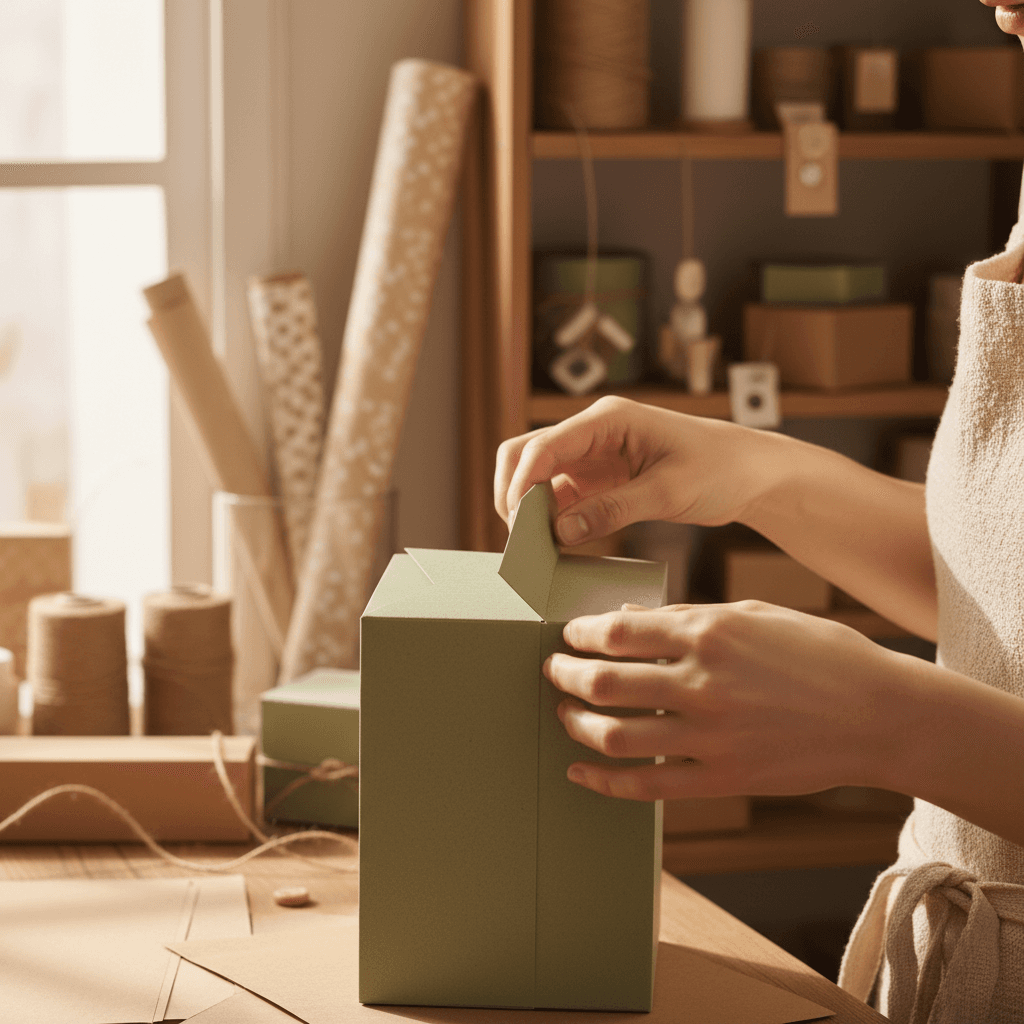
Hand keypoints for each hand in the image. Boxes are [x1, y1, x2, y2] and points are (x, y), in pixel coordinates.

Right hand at [494, 396, 772, 545]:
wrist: (750, 474)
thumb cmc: (719, 468)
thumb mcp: (669, 492)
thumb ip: (613, 509)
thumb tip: (560, 531)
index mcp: (608, 419)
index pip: (544, 445)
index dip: (522, 483)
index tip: (518, 524)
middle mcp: (591, 433)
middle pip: (524, 454)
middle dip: (513, 494)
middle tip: (522, 539)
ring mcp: (591, 457)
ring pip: (536, 479)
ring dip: (530, 511)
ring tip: (538, 549)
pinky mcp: (598, 481)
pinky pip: (559, 499)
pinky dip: (551, 522)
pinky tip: (558, 548)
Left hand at [543, 602, 908, 800]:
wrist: (879, 714)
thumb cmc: (819, 653)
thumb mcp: (753, 615)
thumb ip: (685, 616)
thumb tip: (628, 619)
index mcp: (709, 632)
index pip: (617, 632)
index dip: (579, 634)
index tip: (568, 636)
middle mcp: (702, 682)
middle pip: (604, 682)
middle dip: (564, 676)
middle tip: (552, 672)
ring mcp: (711, 736)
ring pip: (614, 736)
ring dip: (576, 724)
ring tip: (565, 714)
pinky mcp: (723, 779)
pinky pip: (646, 786)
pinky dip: (602, 781)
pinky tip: (580, 772)